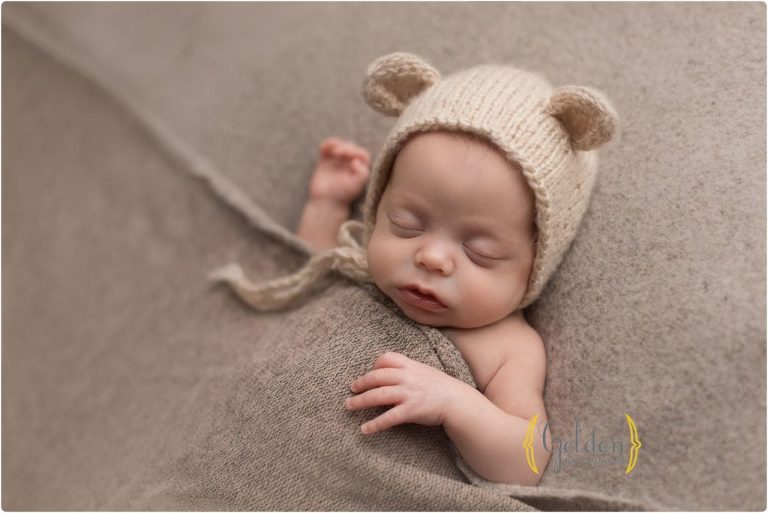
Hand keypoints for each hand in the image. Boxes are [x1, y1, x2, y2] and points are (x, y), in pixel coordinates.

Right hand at [309, 138, 370, 204]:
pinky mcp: (325, 161)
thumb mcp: (357, 185)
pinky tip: (325, 149)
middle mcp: (349, 163)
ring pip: (339, 145)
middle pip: (351, 147)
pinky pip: (327, 147)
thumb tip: (356, 161)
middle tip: (339, 153)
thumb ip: (362, 173)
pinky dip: (327, 144)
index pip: (362, 154)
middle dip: (346, 148)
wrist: (327, 202)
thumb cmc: (344, 195)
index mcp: (360, 168)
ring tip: (334, 152)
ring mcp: (337, 161)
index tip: (350, 158)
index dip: (357, 152)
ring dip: (337, 144)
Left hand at [345, 351, 459, 434]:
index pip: (386, 359)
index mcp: (410, 366)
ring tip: (349, 406)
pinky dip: (374, 424)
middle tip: (352, 389)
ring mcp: (409, 393)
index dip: (374, 366)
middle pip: (377, 377)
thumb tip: (388, 374)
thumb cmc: (440, 387)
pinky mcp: (411, 410)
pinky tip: (364, 429)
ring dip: (360, 401)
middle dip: (361, 383)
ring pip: (378, 395)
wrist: (457, 401)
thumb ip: (407, 371)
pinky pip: (388, 417)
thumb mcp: (423, 371)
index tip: (368, 374)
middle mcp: (407, 377)